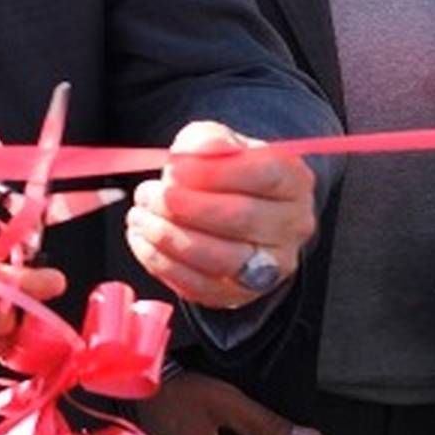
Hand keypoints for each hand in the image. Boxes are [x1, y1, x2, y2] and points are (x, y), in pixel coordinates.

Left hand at [126, 121, 315, 309]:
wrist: (229, 214)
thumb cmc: (224, 176)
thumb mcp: (217, 146)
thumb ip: (207, 140)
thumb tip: (195, 150)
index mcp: (294, 182)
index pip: (265, 174)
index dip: (214, 172)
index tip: (173, 169)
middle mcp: (292, 227)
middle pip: (241, 219)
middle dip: (185, 206)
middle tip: (147, 194)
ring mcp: (269, 266)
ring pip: (220, 258)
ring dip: (169, 236)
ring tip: (139, 215)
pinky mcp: (237, 294)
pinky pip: (198, 285)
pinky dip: (161, 262)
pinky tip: (142, 238)